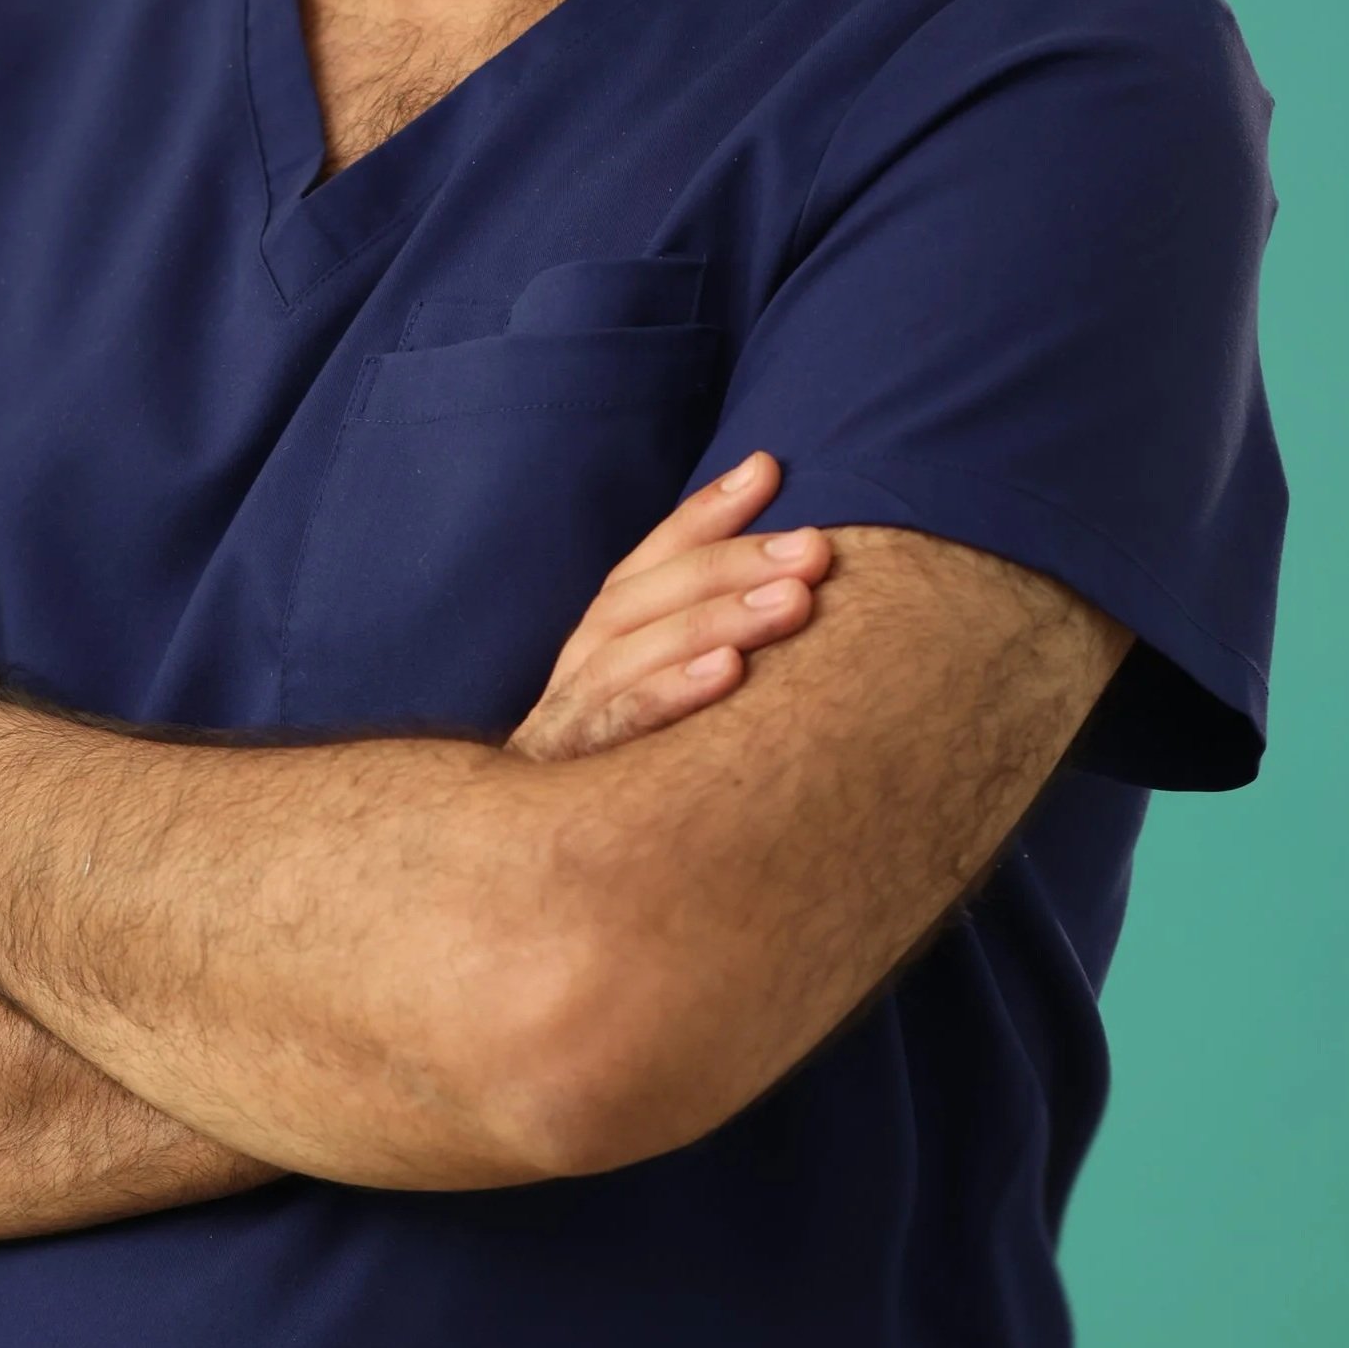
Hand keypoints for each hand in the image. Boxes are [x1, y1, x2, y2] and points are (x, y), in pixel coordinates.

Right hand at [508, 453, 828, 763]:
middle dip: (734, 563)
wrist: (534, 879)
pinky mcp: (568, 775)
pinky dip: (672, 692)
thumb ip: (705, 641)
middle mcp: (579, 668)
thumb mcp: (655, 703)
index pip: (650, 560)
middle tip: (814, 551)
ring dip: (717, 617)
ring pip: (634, 648)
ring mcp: (569, 719)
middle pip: (647, 595)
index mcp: (599, 643)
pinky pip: (620, 725)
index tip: (768, 468)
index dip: (705, 513)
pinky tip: (729, 673)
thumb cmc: (623, 779)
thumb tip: (781, 572)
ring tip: (794, 602)